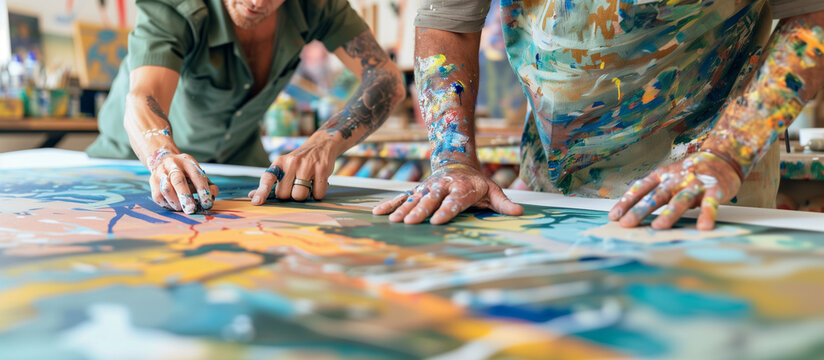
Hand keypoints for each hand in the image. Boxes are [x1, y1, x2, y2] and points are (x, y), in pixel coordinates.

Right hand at [148, 148, 217, 213]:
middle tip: (191, 210)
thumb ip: (209, 186)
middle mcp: (172, 165)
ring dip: (176, 202)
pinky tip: (174, 205)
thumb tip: (211, 198)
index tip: (207, 203)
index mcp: (187, 161)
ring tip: (183, 208)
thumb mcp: (199, 174)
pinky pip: (159, 197)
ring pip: (166, 189)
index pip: (196, 175)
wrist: (162, 161)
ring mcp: (160, 173)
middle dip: (185, 196)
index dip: (202, 190)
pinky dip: (168, 204)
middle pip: (178, 180)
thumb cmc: (185, 172)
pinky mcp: (152, 183)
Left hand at [249, 137, 336, 203]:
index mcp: (279, 163)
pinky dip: (317, 193)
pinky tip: (317, 183)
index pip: (267, 178)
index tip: (256, 202)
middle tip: (295, 185)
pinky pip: (317, 194)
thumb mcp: (283, 166)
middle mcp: (292, 163)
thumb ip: (270, 182)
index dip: (261, 191)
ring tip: (307, 185)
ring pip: (300, 196)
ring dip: (304, 196)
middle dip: (289, 195)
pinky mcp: (322, 169)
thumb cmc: (299, 161)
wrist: (321, 144)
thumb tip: (252, 196)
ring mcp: (307, 165)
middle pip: (284, 194)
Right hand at [372, 164, 523, 224]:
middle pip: (431, 200)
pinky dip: (390, 204)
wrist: (457, 163)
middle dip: (420, 211)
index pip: (453, 201)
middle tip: (411, 222)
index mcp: (461, 188)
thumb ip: (503, 203)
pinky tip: (378, 213)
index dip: (445, 211)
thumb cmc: (477, 183)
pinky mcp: (417, 190)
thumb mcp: (492, 191)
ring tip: (393, 220)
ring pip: (414, 199)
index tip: (437, 222)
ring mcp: (427, 188)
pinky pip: (401, 197)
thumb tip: (520, 213)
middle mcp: (442, 187)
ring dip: (403, 209)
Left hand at [608, 152, 741, 229]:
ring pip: (680, 200)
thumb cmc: (689, 172)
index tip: (614, 216)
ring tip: (658, 227)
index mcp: (661, 176)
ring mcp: (695, 185)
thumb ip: (653, 193)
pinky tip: (703, 227)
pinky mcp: (715, 190)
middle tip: (627, 224)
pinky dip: (707, 215)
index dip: (626, 202)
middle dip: (640, 210)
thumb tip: (630, 213)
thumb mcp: (667, 178)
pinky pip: (710, 204)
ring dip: (669, 214)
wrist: (723, 156)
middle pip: (656, 196)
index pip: (640, 188)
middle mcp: (675, 180)